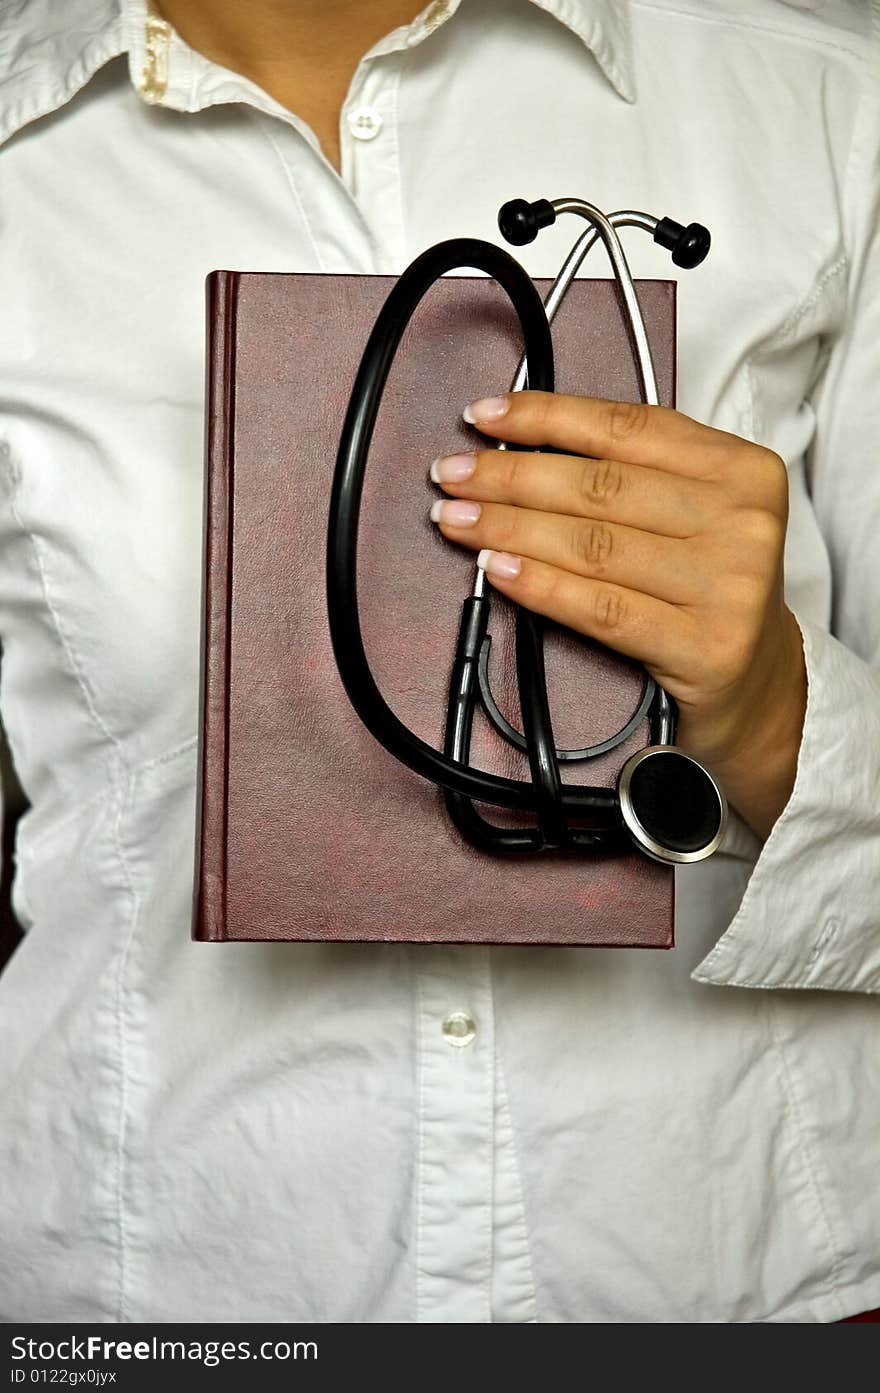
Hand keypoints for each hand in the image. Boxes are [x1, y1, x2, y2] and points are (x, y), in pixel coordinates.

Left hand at [429, 392, 807, 839]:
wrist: (758, 687)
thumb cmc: (707, 592)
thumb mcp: (694, 515)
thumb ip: (633, 474)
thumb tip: (518, 445)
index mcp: (742, 471)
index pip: (627, 429)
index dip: (546, 417)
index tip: (485, 417)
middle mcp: (743, 522)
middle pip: (601, 487)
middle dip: (510, 476)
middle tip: (451, 474)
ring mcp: (729, 587)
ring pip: (593, 545)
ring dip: (509, 528)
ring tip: (455, 520)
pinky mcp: (705, 648)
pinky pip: (601, 608)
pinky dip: (540, 585)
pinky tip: (496, 570)